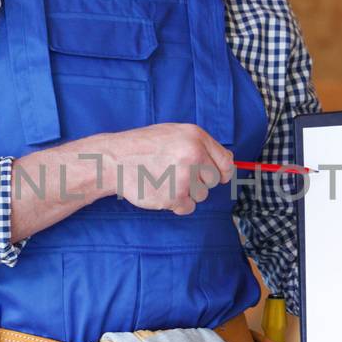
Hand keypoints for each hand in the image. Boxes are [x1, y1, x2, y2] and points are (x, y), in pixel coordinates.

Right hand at [101, 124, 233, 215]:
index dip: (221, 172)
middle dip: (199, 182)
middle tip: (176, 175)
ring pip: (202, 195)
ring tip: (165, 181)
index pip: (226, 162)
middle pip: (213, 181)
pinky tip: (161, 191)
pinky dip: (177, 204)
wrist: (114, 160)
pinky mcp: (174, 196)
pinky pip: (188, 208)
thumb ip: (200, 145)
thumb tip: (227, 163)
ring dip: (187, 193)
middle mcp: (193, 154)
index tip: (214, 176)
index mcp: (196, 137)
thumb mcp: (174, 133)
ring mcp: (184, 176)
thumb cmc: (143, 147)